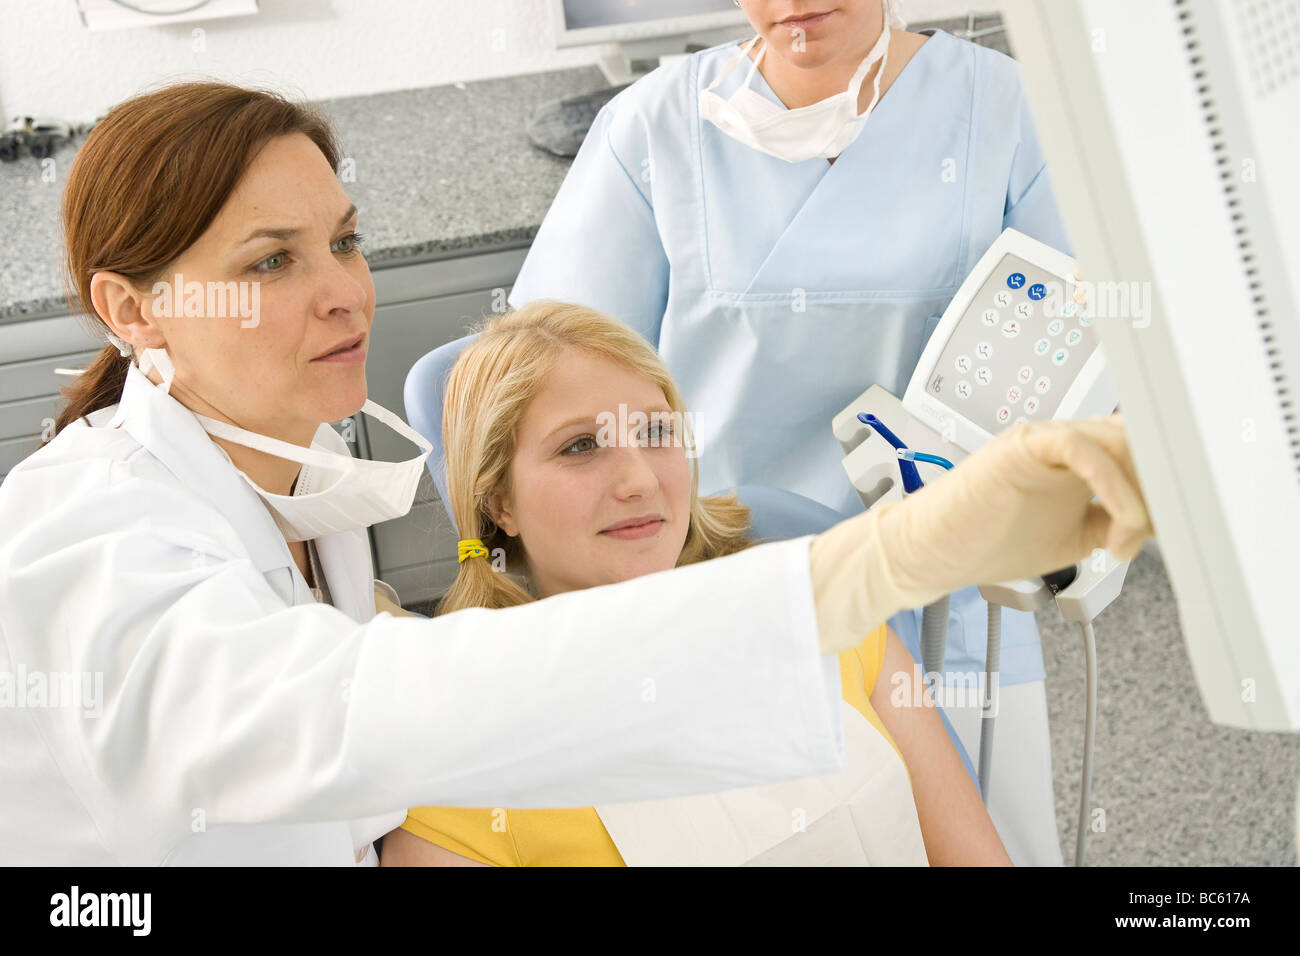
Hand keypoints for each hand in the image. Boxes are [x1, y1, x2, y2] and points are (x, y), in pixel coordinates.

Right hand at [879, 413, 1153, 602]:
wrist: (930, 552)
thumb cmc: (984, 543)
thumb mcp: (1073, 539)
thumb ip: (1114, 522)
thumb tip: (1161, 523)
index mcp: (1076, 459)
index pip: (1140, 449)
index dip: (1166, 481)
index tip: (1179, 524)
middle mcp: (1062, 441)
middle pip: (1138, 437)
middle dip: (1161, 482)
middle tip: (1165, 526)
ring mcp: (1042, 439)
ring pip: (1118, 439)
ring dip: (1140, 490)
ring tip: (1130, 536)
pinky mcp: (1023, 444)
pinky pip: (1084, 448)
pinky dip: (1113, 486)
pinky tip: (1117, 523)